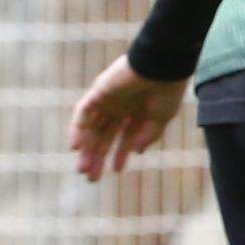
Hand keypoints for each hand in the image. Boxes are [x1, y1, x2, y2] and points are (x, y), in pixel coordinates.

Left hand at [70, 61, 183, 179]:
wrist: (162, 66)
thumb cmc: (167, 90)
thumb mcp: (162, 119)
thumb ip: (148, 135)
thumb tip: (136, 151)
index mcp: (137, 112)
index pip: (123, 136)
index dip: (119, 154)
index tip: (116, 171)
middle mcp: (120, 106)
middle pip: (104, 135)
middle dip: (98, 157)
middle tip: (91, 178)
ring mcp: (108, 99)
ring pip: (92, 127)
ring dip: (86, 148)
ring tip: (83, 169)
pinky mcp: (98, 92)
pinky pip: (83, 113)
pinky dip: (78, 130)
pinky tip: (77, 147)